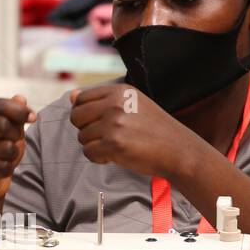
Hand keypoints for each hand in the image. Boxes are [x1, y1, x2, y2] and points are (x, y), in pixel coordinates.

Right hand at [0, 95, 36, 203]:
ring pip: (6, 148)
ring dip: (14, 154)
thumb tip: (20, 98)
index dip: (19, 110)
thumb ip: (16, 113)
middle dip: (16, 134)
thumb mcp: (11, 127)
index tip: (33, 118)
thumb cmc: (1, 147)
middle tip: (16, 141)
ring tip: (8, 156)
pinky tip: (2, 168)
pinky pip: (3, 167)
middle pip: (2, 125)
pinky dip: (9, 169)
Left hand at [69, 84, 193, 177]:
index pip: (81, 99)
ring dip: (95, 146)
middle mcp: (115, 104)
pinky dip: (99, 158)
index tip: (99, 123)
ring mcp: (114, 124)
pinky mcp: (114, 144)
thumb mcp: (132, 105)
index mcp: (120, 91)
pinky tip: (115, 156)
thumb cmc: (154, 130)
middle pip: (76, 117)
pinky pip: (88, 152)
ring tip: (116, 146)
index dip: (85, 114)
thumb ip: (102, 100)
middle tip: (105, 137)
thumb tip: (71, 96)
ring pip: (82, 137)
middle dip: (85, 130)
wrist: (178, 150)